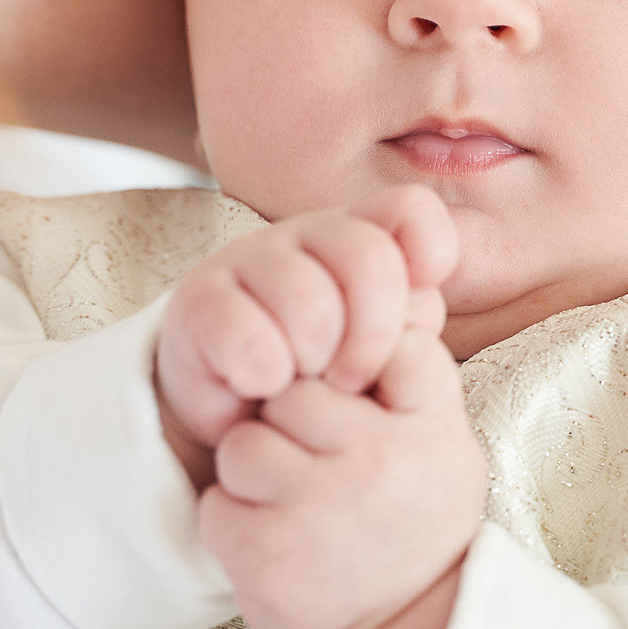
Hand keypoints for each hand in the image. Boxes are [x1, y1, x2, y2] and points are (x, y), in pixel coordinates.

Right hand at [154, 186, 454, 488]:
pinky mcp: (198, 297)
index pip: (412, 211)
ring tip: (299, 383)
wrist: (236, 417)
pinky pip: (250, 339)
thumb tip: (420, 303)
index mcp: (362, 236)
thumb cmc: (322, 382)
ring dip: (312, 362)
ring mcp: (248, 256)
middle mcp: (307, 233)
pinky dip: (264, 378)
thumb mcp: (380, 354)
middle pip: (370, 259)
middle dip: (372, 338)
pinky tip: (257, 385)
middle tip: (352, 382)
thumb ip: (410, 321)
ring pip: (310, 301)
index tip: (414, 325)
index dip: (429, 258)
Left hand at [198, 329, 488, 628]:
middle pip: (292, 390)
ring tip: (297, 509)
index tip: (360, 406)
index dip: (354, 365)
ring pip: (244, 444)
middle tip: (322, 471)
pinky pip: (217, 502)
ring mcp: (318, 509)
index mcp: (429, 429)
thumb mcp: (441, 441)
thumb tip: (394, 291)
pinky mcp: (263, 553)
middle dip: (292, 423)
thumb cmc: (413, 520)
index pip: (381, 338)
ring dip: (256, 473)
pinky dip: (233, 522)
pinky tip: (275, 545)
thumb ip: (412, 372)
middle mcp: (377, 464)